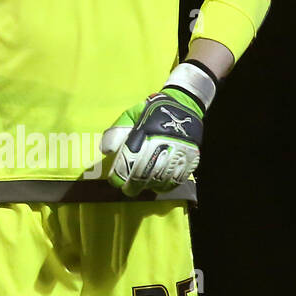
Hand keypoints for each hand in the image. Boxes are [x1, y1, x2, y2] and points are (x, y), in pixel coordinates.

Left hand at [101, 61, 216, 196]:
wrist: (184, 105)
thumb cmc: (152, 111)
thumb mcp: (131, 115)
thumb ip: (116, 131)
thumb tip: (105, 151)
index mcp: (144, 133)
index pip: (127, 162)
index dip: (119, 176)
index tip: (115, 181)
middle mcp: (161, 144)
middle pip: (143, 175)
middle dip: (132, 186)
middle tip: (127, 190)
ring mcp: (178, 152)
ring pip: (159, 180)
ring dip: (148, 187)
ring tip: (142, 187)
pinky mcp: (190, 158)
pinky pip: (176, 180)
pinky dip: (165, 187)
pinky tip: (159, 186)